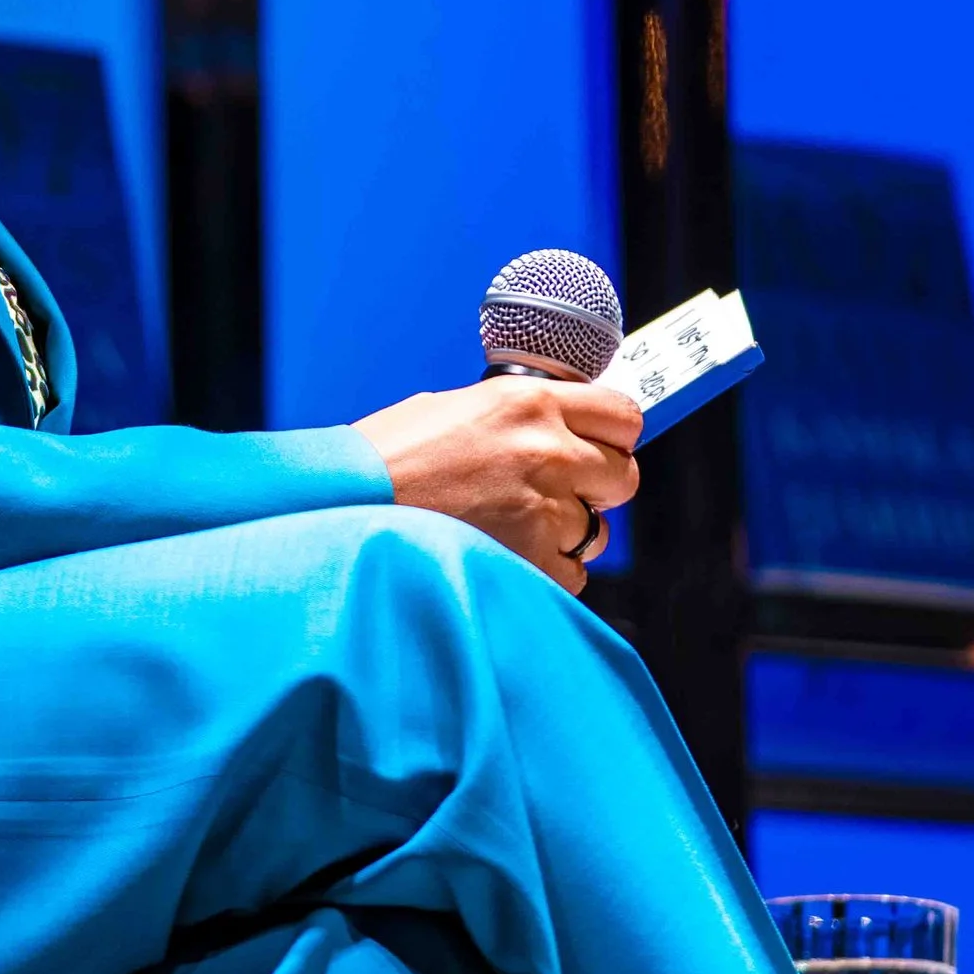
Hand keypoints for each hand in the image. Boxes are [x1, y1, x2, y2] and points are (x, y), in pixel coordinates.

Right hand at [354, 368, 642, 593]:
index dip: (616, 435)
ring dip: (567, 531)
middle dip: (599, 486)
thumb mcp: (457, 407)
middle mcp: (547, 450)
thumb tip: (555, 427)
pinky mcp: (532, 559)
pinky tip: (507, 553)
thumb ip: (517, 416)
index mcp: (530, 401)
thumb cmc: (389, 455)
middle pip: (623, 476)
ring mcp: (543, 508)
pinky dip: (547, 570)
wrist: (349, 502)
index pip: (623, 414)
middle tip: (563, 491)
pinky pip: (572, 573)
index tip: (605, 445)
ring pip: (597, 530)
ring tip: (516, 526)